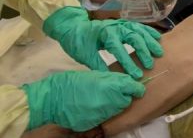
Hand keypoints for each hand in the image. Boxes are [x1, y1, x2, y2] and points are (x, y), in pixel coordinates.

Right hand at [23, 70, 144, 131]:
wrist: (49, 100)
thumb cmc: (69, 83)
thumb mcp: (93, 75)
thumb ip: (111, 79)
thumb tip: (125, 81)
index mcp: (110, 86)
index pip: (133, 88)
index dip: (136, 88)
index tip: (136, 88)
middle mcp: (109, 101)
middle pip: (126, 101)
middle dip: (124, 97)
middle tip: (115, 92)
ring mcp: (101, 114)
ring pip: (116, 110)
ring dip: (114, 105)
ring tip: (102, 99)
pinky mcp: (93, 123)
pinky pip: (103, 118)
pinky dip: (101, 113)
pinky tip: (92, 107)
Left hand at [44, 6, 162, 78]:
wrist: (74, 27)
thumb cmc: (78, 42)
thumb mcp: (85, 55)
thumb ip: (99, 66)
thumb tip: (112, 79)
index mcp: (104, 34)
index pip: (119, 49)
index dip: (128, 62)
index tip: (135, 75)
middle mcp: (115, 26)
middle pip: (133, 38)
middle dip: (143, 52)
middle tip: (150, 65)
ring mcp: (121, 23)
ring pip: (139, 31)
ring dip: (150, 42)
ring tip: (159, 53)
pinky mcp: (124, 23)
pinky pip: (140, 26)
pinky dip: (149, 32)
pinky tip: (157, 38)